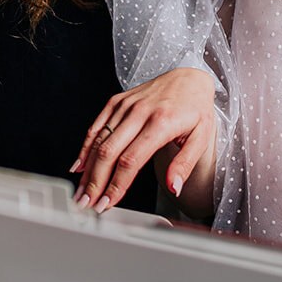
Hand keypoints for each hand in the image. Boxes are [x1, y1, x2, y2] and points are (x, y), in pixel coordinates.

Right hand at [71, 67, 215, 212]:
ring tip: (81, 191)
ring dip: (87, 169)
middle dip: (95, 181)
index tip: (106, 203)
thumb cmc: (196, 109)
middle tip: (86, 203)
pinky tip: (79, 165)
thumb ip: (185, 164)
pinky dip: (85, 147)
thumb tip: (173, 187)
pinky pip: (96, 125)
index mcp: (161, 123)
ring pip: (99, 140)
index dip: (115, 185)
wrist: (188, 78)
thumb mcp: (201, 138)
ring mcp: (126, 105)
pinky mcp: (117, 101)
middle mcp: (139, 112)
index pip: (130, 161)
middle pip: (109, 152)